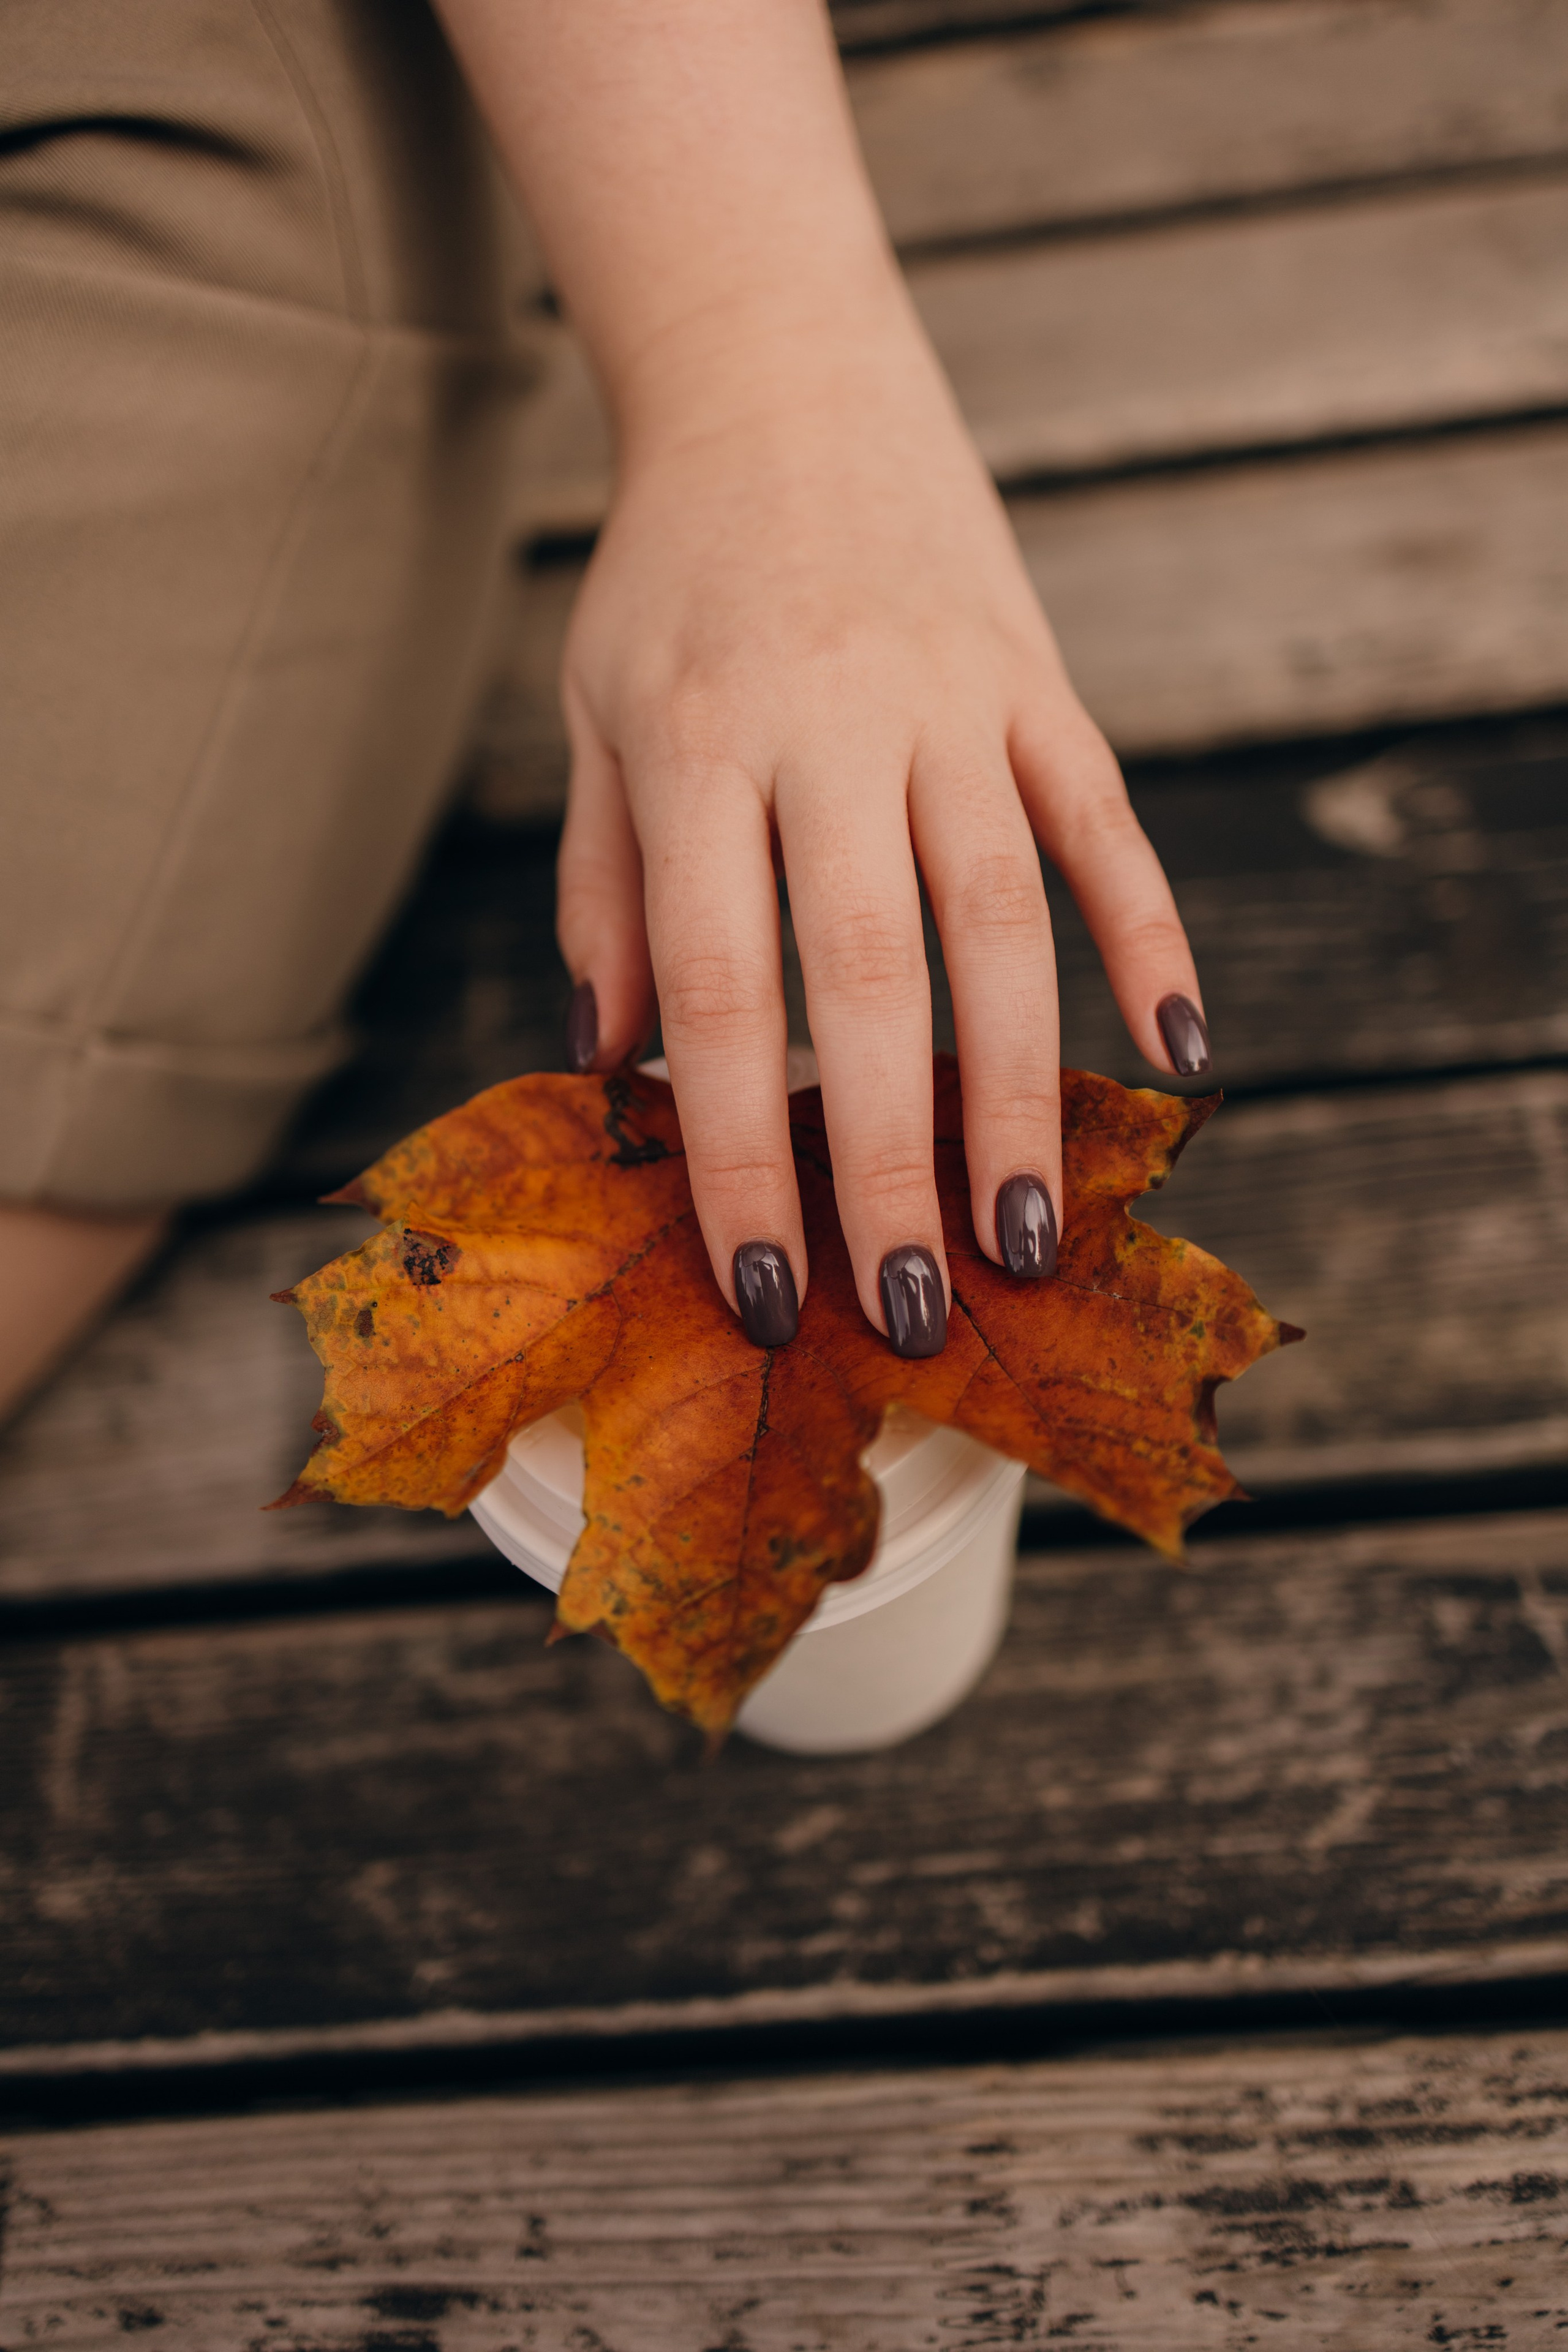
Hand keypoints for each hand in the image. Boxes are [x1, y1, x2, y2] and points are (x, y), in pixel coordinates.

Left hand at [430, 0, 1205, 1349]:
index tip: (764, 1287)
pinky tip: (1182, 1052)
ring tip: (1033, 1231)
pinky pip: (1105, 823)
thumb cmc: (668, 585)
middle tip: (915, 1309)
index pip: (714, 986)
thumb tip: (611, 1078)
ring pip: (1002, 917)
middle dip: (890, 1159)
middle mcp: (831, 725)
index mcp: (697, 746)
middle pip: (868, 976)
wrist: (781, 380)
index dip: (737, 1151)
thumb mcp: (595, 725)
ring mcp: (953, 698)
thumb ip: (603, 900)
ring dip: (1023, 1087)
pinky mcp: (1041, 679)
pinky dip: (1150, 934)